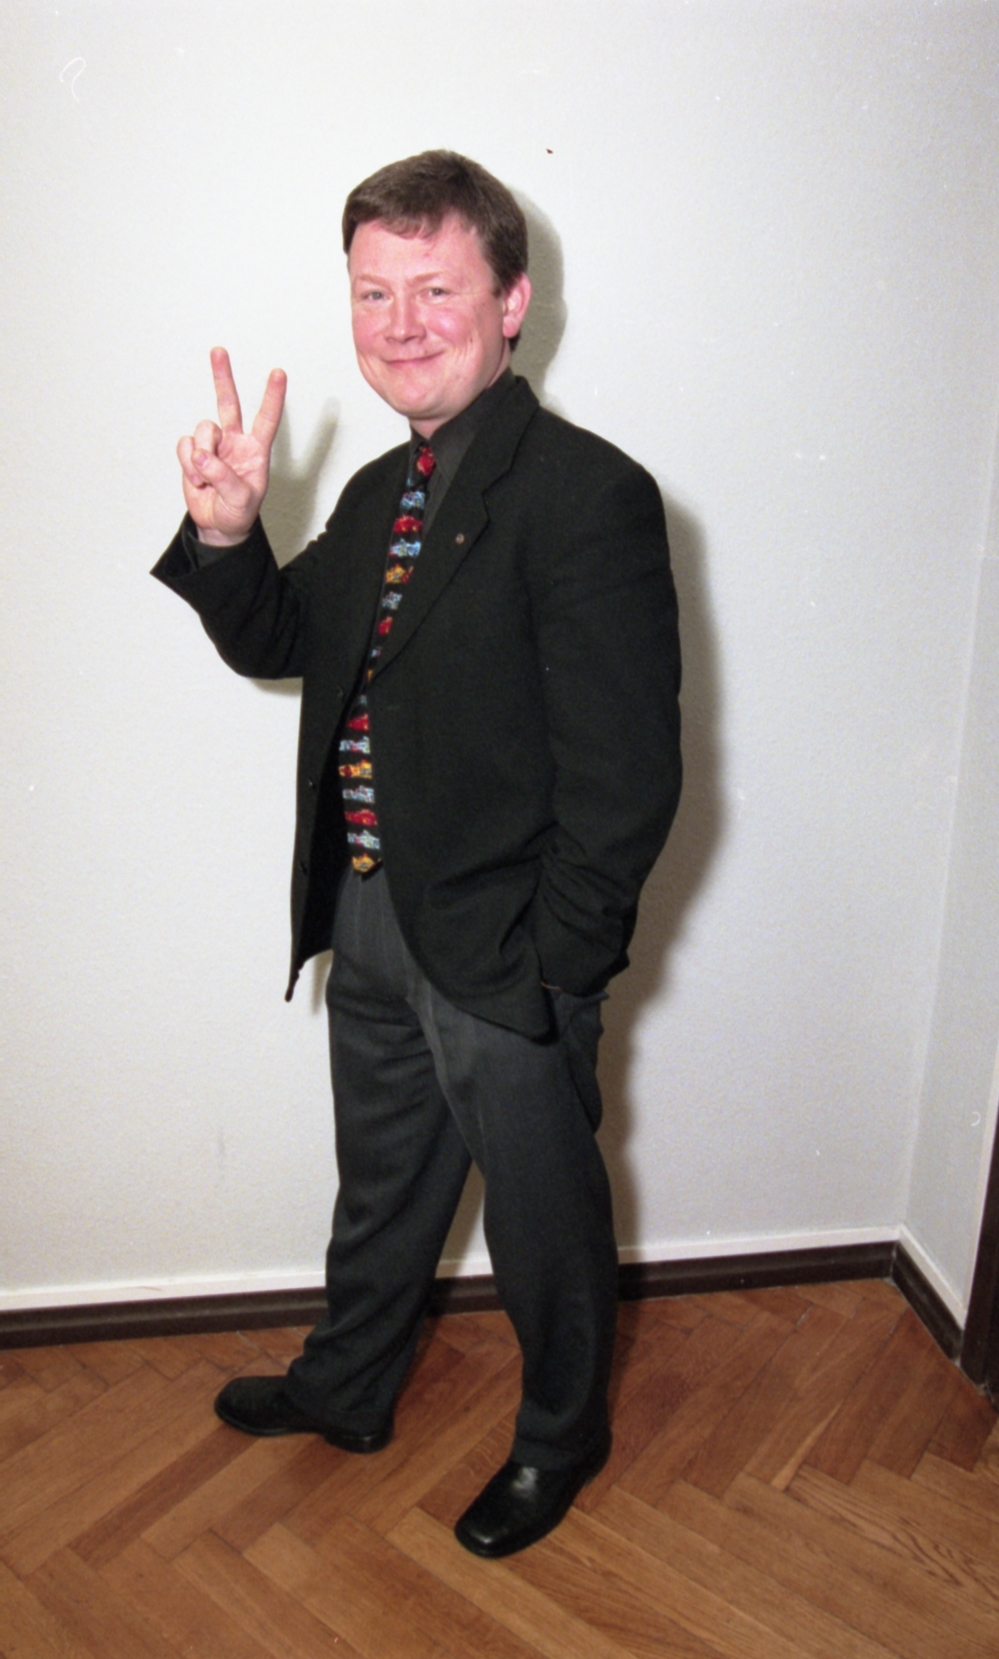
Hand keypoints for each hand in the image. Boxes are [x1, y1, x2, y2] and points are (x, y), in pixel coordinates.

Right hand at [177, 347, 286, 545]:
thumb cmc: (238, 512)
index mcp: (256, 451)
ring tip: (206, 479)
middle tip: (219, 351)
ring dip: (201, 456)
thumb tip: (202, 456)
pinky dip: (187, 464)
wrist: (217, 525)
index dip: (272, 397)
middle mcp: (235, 442)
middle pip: (228, 403)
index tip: (279, 373)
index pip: (267, 419)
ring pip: (202, 430)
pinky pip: (184, 445)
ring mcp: (213, 446)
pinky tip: (197, 480)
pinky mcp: (192, 453)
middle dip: (222, 377)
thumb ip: (223, 477)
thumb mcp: (240, 500)